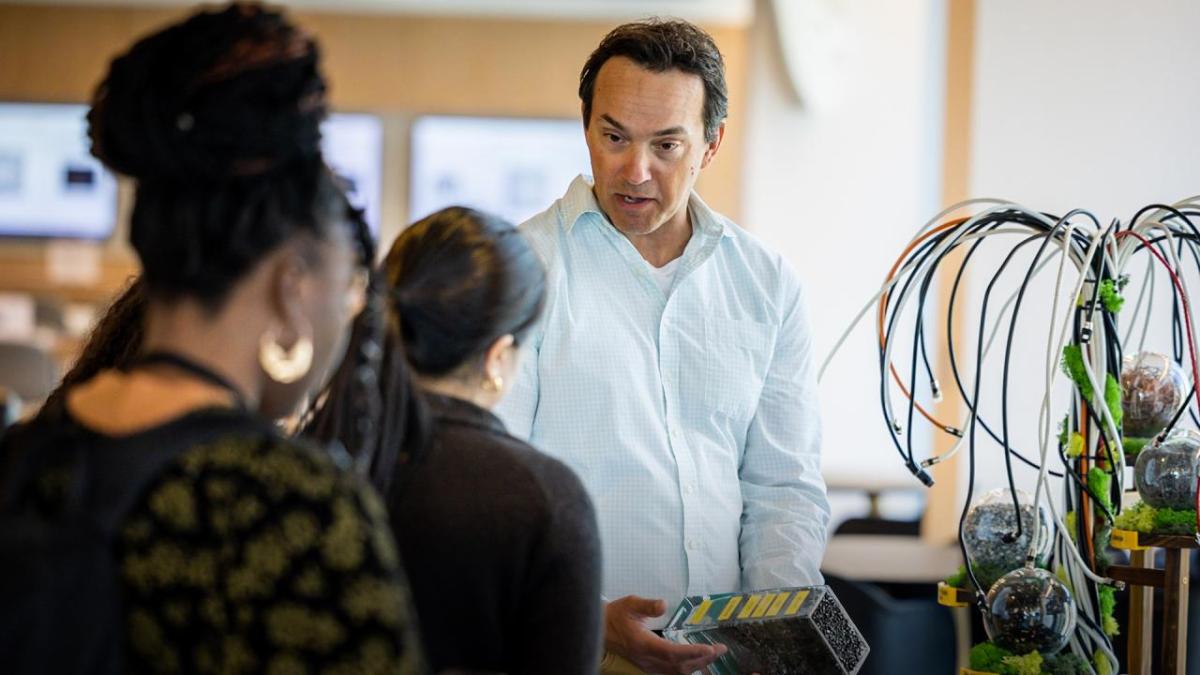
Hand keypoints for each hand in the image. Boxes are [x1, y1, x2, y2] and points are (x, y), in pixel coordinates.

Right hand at [604, 595, 726, 673]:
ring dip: (696, 665)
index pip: (672, 653)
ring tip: (712, 655)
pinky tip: (695, 662)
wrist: (600, 629)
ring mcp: (647, 665)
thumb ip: (647, 605)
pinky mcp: (648, 666)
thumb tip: (663, 604)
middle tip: (720, 649)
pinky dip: (686, 668)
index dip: (693, 652)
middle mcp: (647, 659)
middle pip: (679, 666)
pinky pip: (671, 672)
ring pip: (676, 672)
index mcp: (643, 644)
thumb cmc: (616, 615)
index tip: (710, 648)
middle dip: (702, 659)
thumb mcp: (630, 604)